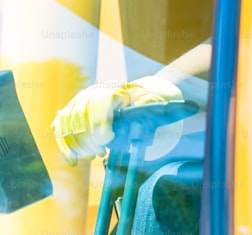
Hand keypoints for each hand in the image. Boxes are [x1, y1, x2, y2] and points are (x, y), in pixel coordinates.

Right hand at [51, 75, 182, 165]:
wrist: (128, 96)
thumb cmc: (145, 103)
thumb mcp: (156, 103)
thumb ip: (168, 108)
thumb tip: (191, 108)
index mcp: (114, 90)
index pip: (101, 103)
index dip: (100, 123)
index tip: (106, 141)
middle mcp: (92, 92)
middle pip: (82, 114)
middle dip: (89, 136)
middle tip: (100, 152)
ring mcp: (78, 102)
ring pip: (69, 122)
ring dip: (78, 142)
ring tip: (94, 154)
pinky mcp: (68, 113)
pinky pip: (60, 129)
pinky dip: (65, 146)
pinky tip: (74, 161)